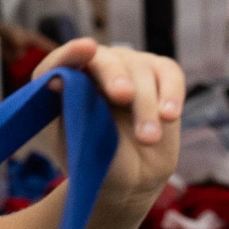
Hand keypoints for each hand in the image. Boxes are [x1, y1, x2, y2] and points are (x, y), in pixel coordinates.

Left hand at [31, 37, 183, 204]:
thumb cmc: (97, 161)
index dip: (72, 53)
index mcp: (65, 82)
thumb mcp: (79, 146)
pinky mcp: (161, 75)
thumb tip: (56, 81)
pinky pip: (170, 74)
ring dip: (145, 106)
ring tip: (148, 139)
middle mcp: (96, 67)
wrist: (131, 179)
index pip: (61, 62)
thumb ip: (69, 114)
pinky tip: (169, 115)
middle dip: (115, 75)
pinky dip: (171, 93)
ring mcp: (130, 67)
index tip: (86, 50)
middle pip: (105, 59)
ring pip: (140, 71)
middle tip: (123, 96)